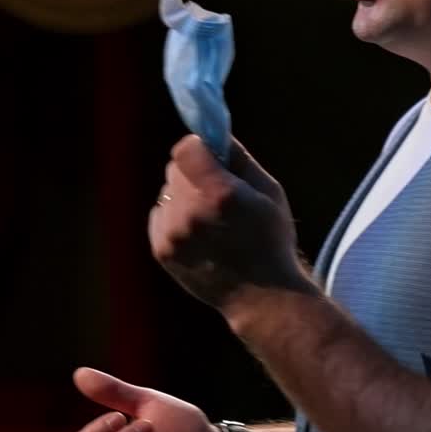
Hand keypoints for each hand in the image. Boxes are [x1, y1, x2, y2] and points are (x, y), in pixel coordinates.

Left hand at [149, 136, 309, 317]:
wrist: (261, 297)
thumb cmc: (270, 238)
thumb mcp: (269, 191)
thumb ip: (239, 159)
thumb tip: (214, 134)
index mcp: (221, 194)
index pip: (185, 149)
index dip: (198, 147)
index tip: (210, 154)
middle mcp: (190, 213)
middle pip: (175, 169)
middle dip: (193, 171)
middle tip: (216, 189)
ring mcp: (172, 234)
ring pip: (168, 192)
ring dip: (184, 196)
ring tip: (209, 218)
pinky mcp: (161, 250)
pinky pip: (160, 214)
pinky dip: (175, 217)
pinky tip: (198, 232)